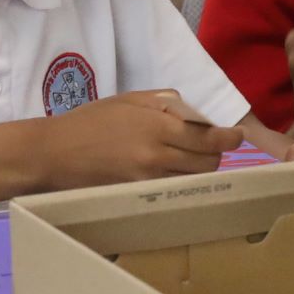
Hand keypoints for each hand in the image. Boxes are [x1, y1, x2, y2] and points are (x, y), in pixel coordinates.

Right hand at [38, 90, 242, 189]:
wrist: (55, 153)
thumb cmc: (91, 121)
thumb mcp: (130, 100)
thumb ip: (167, 103)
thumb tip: (196, 114)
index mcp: (158, 127)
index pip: (209, 139)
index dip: (229, 139)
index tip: (237, 136)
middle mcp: (158, 156)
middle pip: (208, 164)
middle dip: (215, 155)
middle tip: (209, 146)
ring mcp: (149, 180)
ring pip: (194, 181)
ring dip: (201, 171)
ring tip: (191, 159)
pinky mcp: (139, 194)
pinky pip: (174, 191)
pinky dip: (182, 183)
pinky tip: (175, 174)